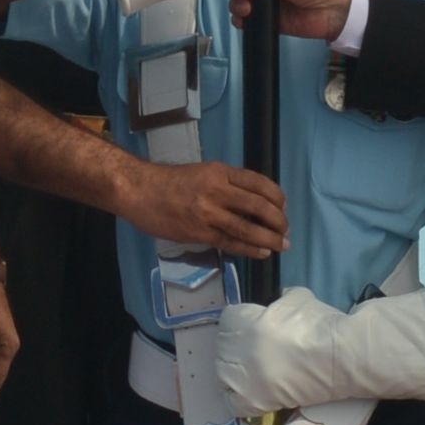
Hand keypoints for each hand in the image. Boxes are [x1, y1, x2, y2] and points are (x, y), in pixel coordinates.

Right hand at [131, 158, 288, 257]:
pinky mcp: (199, 233)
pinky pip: (231, 243)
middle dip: (279, 221)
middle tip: (285, 230)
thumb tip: (251, 202)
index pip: (259, 183)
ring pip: (248, 228)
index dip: (277, 197)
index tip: (283, 206)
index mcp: (220, 172)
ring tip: (281, 245)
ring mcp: (209, 213)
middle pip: (260, 206)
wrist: (139, 191)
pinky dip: (250, 249)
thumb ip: (226, 184)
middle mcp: (218, 190)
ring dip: (269, 239)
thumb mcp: (202, 172)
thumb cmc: (170, 181)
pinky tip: (262, 252)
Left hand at [216, 283, 424, 416]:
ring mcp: (244, 378)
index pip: (227, 318)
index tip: (252, 324)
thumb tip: (276, 300)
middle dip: (236, 343)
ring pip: (222, 374)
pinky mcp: (255, 402)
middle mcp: (239, 350)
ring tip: (252, 369)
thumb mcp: (298, 297)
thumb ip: (279, 297)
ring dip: (234, 370)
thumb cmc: (321, 324)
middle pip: (222, 346)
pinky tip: (251, 391)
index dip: (240, 319)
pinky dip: (237, 398)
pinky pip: (232, 403)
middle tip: (255, 347)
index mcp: (245, 322)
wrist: (342, 357)